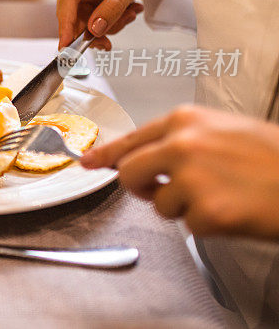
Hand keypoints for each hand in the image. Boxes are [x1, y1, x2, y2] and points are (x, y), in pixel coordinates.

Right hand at [57, 0, 186, 49]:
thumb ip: (113, 8)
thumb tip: (94, 31)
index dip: (65, 23)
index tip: (66, 45)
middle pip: (73, 14)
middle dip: (95, 29)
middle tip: (111, 42)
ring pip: (85, 21)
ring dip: (110, 24)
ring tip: (132, 12)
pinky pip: (93, 20)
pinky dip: (112, 22)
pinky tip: (129, 11)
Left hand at [81, 105, 278, 239]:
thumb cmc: (274, 158)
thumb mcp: (225, 131)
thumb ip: (182, 140)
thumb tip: (148, 156)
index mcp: (186, 121)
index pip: (131, 139)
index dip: (105, 155)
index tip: (88, 163)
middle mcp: (182, 145)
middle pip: (128, 173)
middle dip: (141, 187)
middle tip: (162, 190)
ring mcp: (191, 179)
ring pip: (158, 204)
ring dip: (184, 208)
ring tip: (221, 195)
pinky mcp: (205, 212)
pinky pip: (188, 226)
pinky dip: (209, 224)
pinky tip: (233, 209)